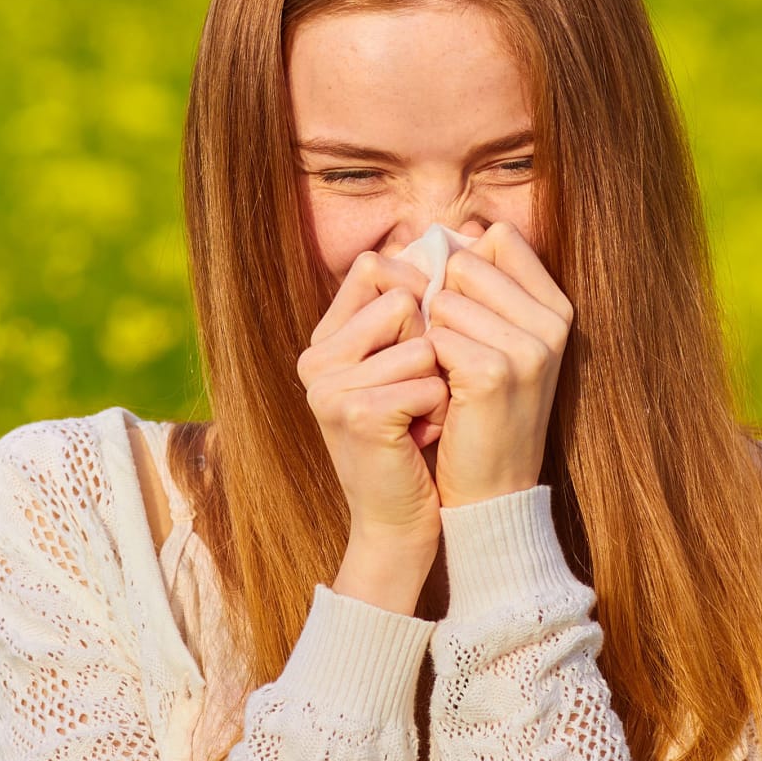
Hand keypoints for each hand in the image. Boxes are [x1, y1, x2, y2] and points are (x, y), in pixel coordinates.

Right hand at [297, 250, 447, 611]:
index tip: (428, 337)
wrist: (400, 521)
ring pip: (422, 342)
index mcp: (324, 340)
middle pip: (401, 298)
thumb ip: (407, 311)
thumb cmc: (413, 439)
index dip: (417, 290)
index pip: (373, 267)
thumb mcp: (404, 367)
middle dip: (432, 344)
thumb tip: (445, 238)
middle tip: (419, 393)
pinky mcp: (356, 414)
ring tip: (421, 418)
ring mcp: (330, 386)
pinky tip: (421, 437)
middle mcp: (316, 358)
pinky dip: (440, 410)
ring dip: (441, 382)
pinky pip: (428, 381)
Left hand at [426, 223, 572, 507]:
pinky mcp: (495, 373)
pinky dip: (426, 362)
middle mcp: (552, 322)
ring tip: (447, 375)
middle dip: (442, 298)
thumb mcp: (500, 342)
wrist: (491, 491)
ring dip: (431, 334)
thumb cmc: (482, 410)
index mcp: (556, 307)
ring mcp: (529, 347)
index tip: (459, 310)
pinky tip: (440, 393)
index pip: (498, 238)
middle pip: (467, 261)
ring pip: (445, 298)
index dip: (463, 266)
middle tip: (450, 350)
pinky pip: (436, 335)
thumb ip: (486, 287)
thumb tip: (458, 229)